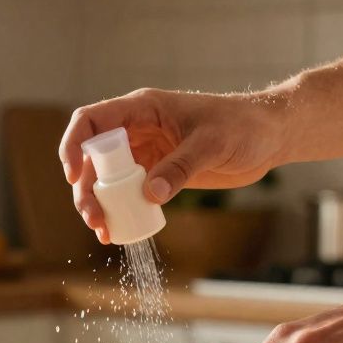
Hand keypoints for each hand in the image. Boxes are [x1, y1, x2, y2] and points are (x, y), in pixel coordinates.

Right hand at [58, 88, 286, 243]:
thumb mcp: (212, 144)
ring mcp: (145, 154)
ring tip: (104, 232)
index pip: (91, 121)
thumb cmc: (243, 126)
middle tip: (95, 218)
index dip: (74, 146)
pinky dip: (120, 212)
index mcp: (142, 109)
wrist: (268, 138)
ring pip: (106, 180)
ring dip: (99, 205)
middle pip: (92, 158)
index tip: (73, 175)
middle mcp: (136, 130)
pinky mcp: (157, 175)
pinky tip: (119, 232)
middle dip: (86, 189)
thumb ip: (180, 167)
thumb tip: (148, 195)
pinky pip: (128, 194)